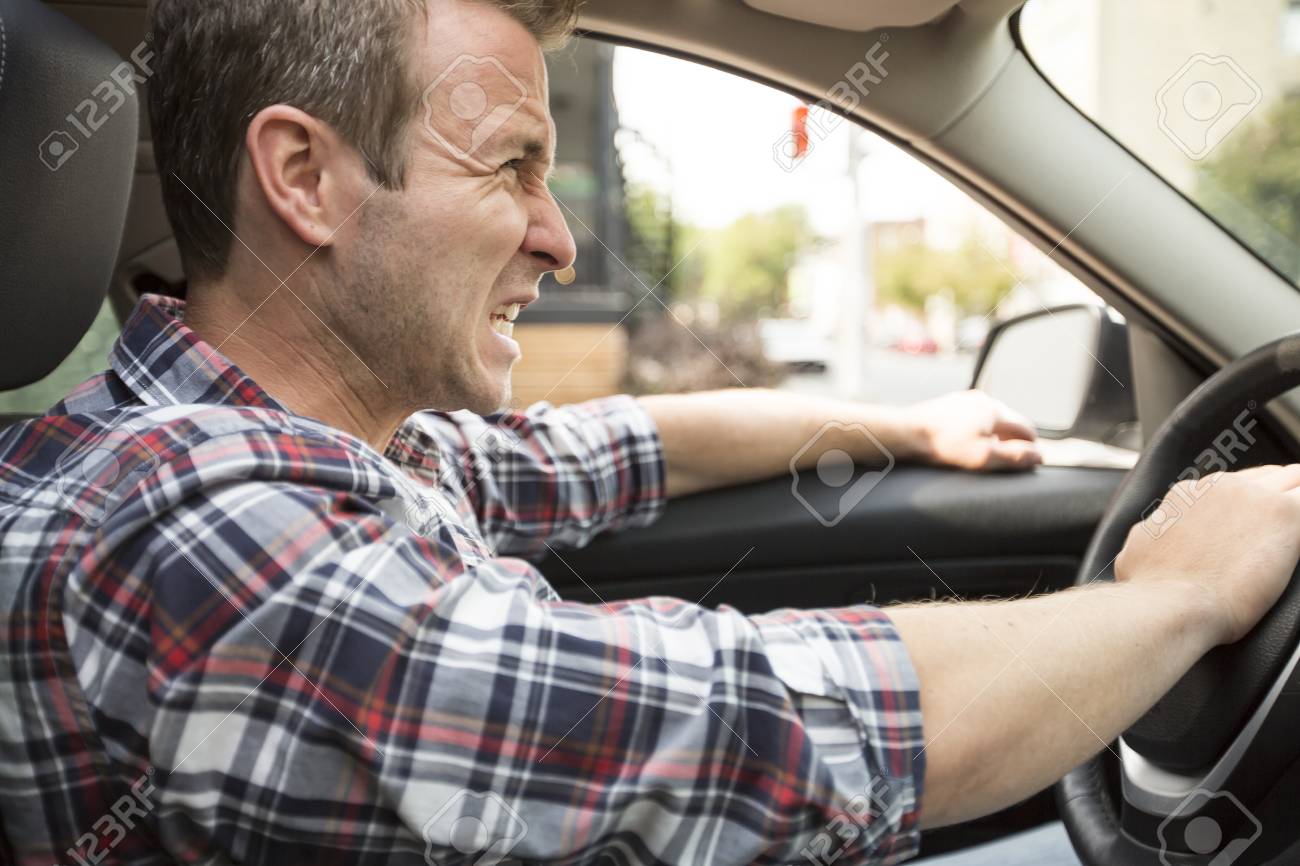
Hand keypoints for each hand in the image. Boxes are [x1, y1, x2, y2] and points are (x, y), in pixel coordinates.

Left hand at [905, 390, 1041, 471]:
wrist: (905, 433)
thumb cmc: (944, 446)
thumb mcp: (984, 458)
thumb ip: (1014, 457)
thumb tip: (1038, 456)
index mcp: (996, 410)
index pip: (1027, 428)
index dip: (1032, 447)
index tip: (1031, 462)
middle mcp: (983, 400)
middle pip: (1009, 423)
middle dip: (1013, 441)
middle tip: (1008, 461)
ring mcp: (964, 400)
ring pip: (990, 419)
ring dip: (994, 436)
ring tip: (986, 455)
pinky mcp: (948, 405)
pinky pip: (972, 418)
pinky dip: (976, 431)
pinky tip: (965, 444)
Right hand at [1116, 464, 1299, 644]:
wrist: (1171, 604)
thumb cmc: (1152, 588)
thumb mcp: (1136, 551)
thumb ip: (1152, 536)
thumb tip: (1146, 541)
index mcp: (1187, 493)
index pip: (1229, 485)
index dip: (1246, 500)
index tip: (1253, 518)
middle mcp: (1220, 487)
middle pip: (1265, 477)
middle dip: (1279, 490)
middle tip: (1290, 506)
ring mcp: (1254, 496)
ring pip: (1294, 478)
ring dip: (1297, 494)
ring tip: (1295, 520)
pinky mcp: (1284, 514)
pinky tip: (1299, 534)